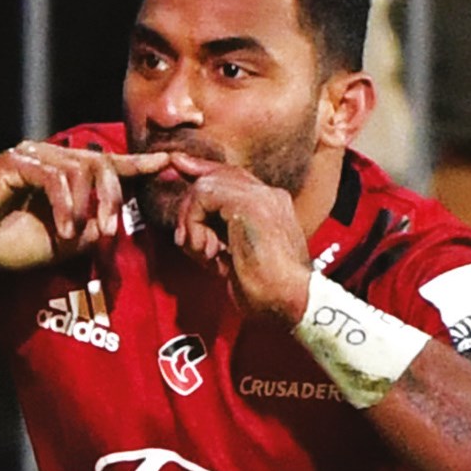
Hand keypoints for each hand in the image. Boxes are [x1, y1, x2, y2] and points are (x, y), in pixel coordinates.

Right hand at [0, 141, 169, 269]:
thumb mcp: (59, 244)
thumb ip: (87, 231)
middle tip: (110, 233)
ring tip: (78, 236)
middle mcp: (52, 157)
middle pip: (103, 165)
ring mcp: (34, 155)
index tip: (171, 164)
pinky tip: (62, 230)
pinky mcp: (16, 161)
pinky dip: (65, 206)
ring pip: (82, 170)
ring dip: (87, 208)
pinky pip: (55, 178)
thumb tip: (110, 225)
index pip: (109, 164)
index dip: (140, 165)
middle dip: (113, 199)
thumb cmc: (7, 243)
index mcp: (65, 174)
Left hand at [171, 159, 310, 322]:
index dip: (202, 173)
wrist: (292, 303)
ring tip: (204, 253)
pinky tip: (208, 251)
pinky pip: (204, 196)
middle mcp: (269, 195)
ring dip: (192, 221)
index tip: (178, 167)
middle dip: (190, 203)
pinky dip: (195, 223)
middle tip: (184, 240)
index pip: (231, 179)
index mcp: (271, 206)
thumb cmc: (267, 294)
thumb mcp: (236, 260)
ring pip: (206, 185)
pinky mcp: (248, 204)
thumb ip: (218, 238)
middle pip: (217, 174)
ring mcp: (261, 196)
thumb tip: (187, 231)